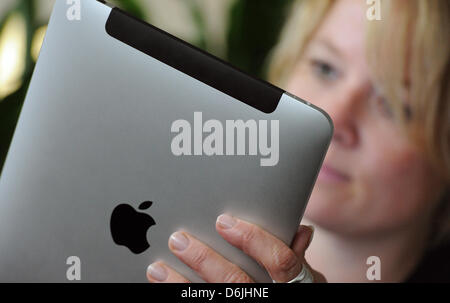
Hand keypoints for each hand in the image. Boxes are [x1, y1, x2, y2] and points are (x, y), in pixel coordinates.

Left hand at [146, 214, 325, 282]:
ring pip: (213, 302)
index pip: (280, 262)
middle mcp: (270, 300)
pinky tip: (161, 288)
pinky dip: (181, 299)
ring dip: (180, 285)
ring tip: (157, 268)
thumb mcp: (309, 281)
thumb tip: (300, 230)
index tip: (223, 221)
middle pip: (236, 282)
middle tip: (178, 240)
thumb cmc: (296, 295)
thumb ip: (297, 257)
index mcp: (294, 286)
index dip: (253, 240)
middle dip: (204, 260)